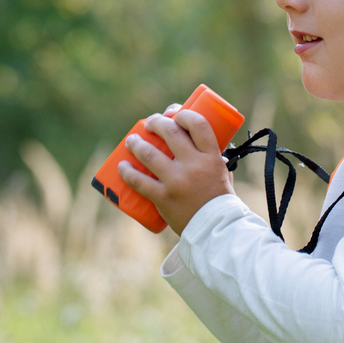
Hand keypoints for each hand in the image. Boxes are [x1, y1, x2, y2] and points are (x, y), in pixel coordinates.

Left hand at [117, 105, 234, 235]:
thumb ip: (212, 158)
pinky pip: (139, 182)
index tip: (175, 113)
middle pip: (171, 133)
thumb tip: (198, 144)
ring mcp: (177, 181)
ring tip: (131, 140)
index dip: (183, 113)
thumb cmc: (220, 199)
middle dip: (157, 122)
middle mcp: (194, 165)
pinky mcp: (163, 198)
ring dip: (137, 143)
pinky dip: (127, 172)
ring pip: (150, 154)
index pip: (197, 124)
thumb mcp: (222, 172)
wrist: (216, 229)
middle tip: (150, 123)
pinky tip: (121, 165)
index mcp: (211, 157)